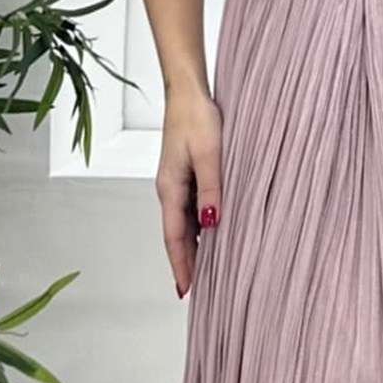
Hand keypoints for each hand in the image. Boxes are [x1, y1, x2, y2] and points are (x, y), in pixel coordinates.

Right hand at [157, 84, 222, 298]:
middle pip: (177, 235)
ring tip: (207, 271)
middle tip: (197, 291)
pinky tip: (213, 234)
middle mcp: (169, 189)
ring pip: (184, 223)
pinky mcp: (185, 174)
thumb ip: (211, 191)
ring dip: (194, 247)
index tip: (185, 291)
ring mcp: (176, 182)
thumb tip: (212, 225)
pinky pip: (191, 208)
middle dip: (186, 263)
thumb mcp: (209, 156)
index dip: (181, 265)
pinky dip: (200, 227)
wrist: (187, 91)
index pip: (174, 237)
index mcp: (169, 188)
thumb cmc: (196, 118)